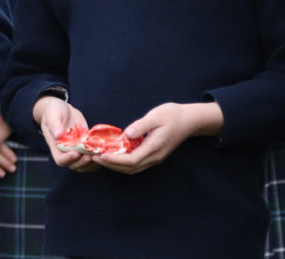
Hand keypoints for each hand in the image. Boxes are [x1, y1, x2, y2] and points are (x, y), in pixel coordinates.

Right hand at [35, 97, 98, 172]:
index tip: (76, 153)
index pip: (60, 160)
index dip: (68, 159)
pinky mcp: (86, 146)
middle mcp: (66, 151)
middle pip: (74, 165)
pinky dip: (98, 159)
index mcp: (56, 146)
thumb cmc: (54, 111)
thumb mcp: (52, 115)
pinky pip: (92, 159)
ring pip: (84, 165)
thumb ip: (54, 125)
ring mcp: (77, 149)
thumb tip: (58, 135)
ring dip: (92, 163)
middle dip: (83, 162)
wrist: (63, 109)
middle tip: (91, 155)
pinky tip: (104, 152)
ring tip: (99, 155)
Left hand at [95, 102, 223, 174]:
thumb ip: (141, 125)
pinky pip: (137, 163)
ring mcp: (156, 157)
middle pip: (131, 168)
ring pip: (134, 168)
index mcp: (155, 147)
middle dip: (112, 165)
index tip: (100, 155)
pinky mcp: (154, 155)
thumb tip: (127, 134)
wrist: (190, 120)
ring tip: (100, 157)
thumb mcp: (157, 116)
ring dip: (116, 166)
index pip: (132, 160)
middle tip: (94, 157)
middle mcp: (155, 156)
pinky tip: (113, 154)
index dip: (115, 161)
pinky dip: (123, 162)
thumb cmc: (173, 115)